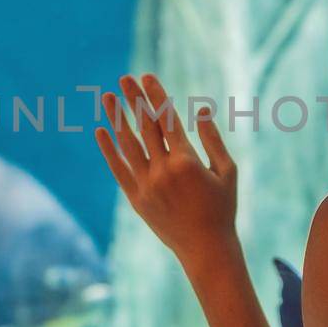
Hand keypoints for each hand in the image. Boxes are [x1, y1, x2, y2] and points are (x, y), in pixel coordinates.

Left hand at [95, 74, 238, 262]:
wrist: (205, 249)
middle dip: (134, 99)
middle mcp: (163, 171)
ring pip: (127, 145)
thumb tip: (201, 110)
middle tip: (124, 78)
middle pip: (145, 126)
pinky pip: (118, 170)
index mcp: (187, 161)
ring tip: (107, 97)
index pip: (167, 119)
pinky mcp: (136, 200)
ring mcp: (147, 186)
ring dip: (116, 118)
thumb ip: (213, 140)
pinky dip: (109, 150)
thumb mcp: (227, 172)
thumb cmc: (222, 208)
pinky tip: (100, 132)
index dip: (156, 96)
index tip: (147, 77)